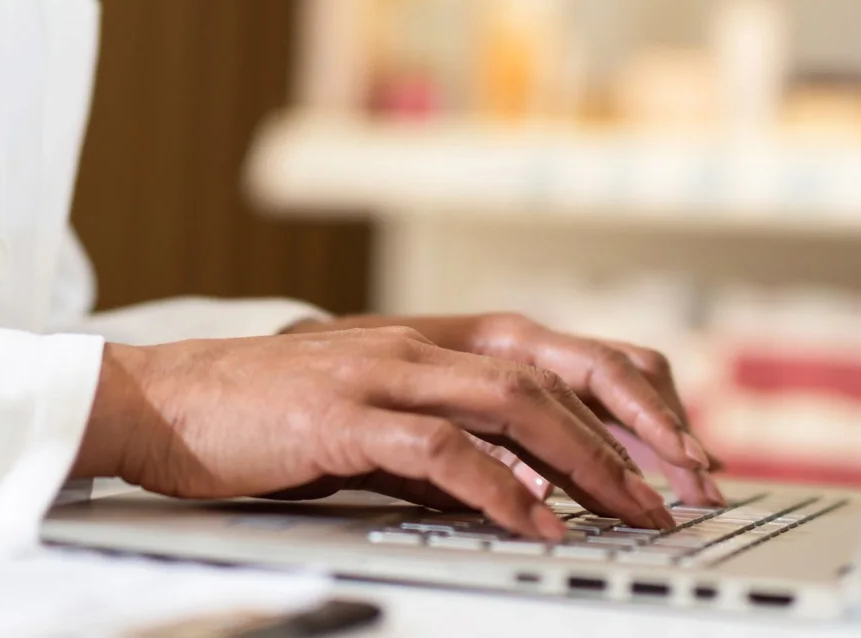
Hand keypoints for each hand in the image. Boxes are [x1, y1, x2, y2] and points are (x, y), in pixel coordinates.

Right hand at [71, 327, 674, 539]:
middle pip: (561, 368)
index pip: (566, 350)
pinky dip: (501, 487)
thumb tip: (532, 487)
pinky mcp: (345, 414)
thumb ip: (454, 442)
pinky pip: (442, 449)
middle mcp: (425, 342)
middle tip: (694, 484)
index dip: (637, 395)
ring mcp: (387, 371)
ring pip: (517, 402)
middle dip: (640, 427)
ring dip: (588, 459)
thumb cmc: (268, 414)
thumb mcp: (380, 420)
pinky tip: (539, 523)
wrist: (166, 400)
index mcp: (440, 338)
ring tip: (636, 510)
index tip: (687, 452)